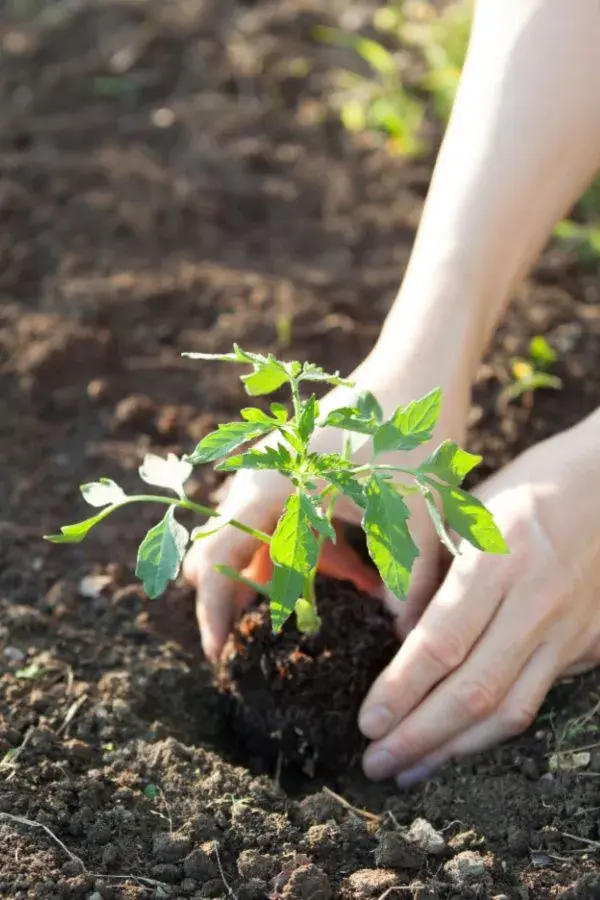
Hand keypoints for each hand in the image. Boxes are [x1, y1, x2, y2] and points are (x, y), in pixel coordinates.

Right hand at [183, 358, 467, 661]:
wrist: (424, 363)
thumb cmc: (412, 435)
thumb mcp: (411, 518)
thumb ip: (405, 586)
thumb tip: (404, 643)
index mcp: (269, 489)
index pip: (214, 565)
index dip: (212, 617)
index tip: (220, 658)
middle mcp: (259, 477)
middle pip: (228, 553)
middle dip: (250, 598)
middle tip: (278, 638)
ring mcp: (276, 467)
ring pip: (260, 538)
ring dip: (289, 573)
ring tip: (344, 595)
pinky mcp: (298, 464)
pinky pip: (287, 518)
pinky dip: (310, 549)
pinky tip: (358, 565)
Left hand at [359, 412, 599, 783]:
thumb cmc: (528, 485)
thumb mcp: (468, 509)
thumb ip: (430, 570)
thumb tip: (399, 633)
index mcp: (498, 558)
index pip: (442, 641)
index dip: (402, 689)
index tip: (368, 722)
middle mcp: (536, 601)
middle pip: (473, 689)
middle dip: (418, 736)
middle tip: (376, 764)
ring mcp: (568, 628)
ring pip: (509, 710)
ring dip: (454, 749)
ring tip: (410, 771)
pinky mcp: (587, 646)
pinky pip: (535, 699)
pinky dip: (492, 730)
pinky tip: (460, 744)